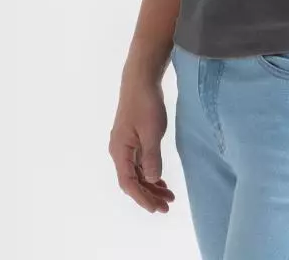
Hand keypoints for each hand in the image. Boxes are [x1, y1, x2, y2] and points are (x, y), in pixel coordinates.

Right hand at [109, 73, 176, 213]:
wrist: (141, 80)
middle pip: (132, 181)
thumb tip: (151, 180)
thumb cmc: (145, 104)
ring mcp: (126, 145)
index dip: (142, 198)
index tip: (157, 208)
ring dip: (150, 185)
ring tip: (168, 195)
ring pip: (136, 173)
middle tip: (167, 205)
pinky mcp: (133, 139)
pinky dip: (149, 173)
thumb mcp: (151, 132)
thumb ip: (151, 157)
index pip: (129, 183)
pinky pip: (139, 163)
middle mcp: (119, 151)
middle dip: (148, 195)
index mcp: (120, 151)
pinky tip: (160, 179)